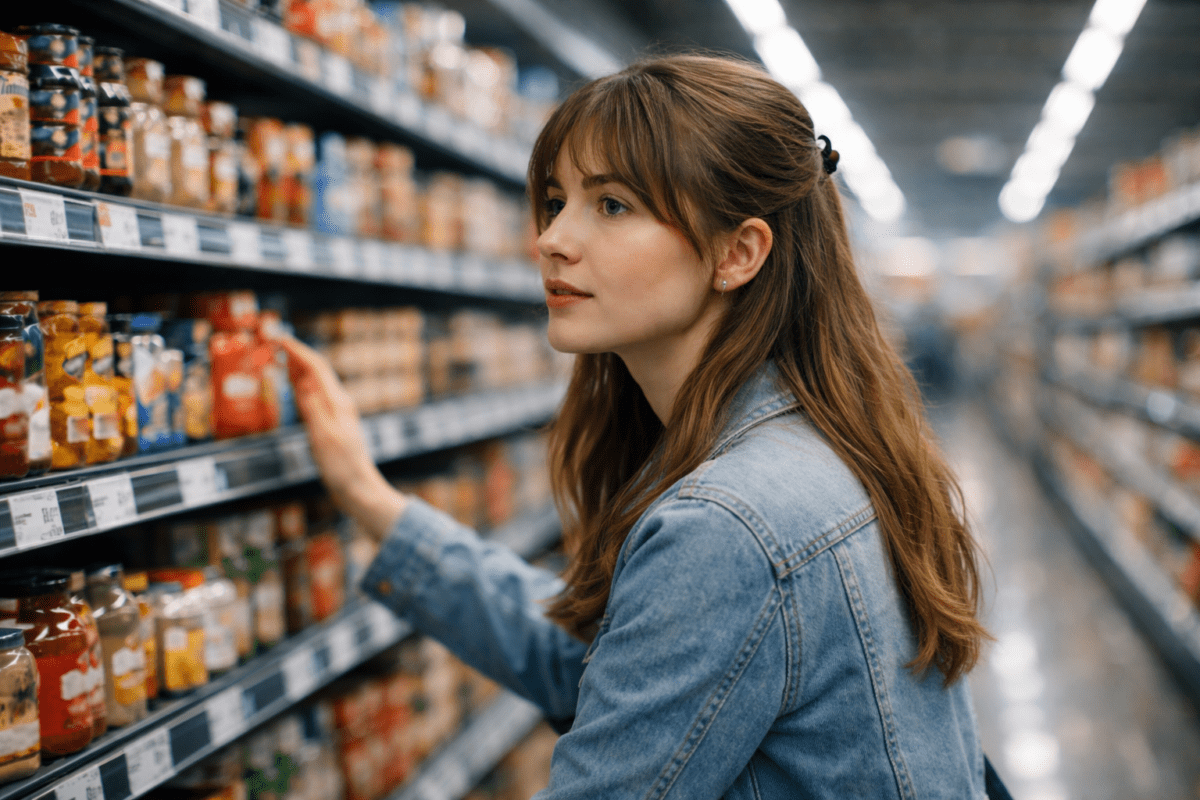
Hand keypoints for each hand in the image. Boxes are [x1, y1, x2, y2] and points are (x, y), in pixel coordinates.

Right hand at [274, 335, 406, 539]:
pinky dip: (302, 385)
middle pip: (316, 370)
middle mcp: (339, 404)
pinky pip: (315, 396)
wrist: (359, 489)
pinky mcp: (332, 423)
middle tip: (274, 343)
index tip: (278, 338)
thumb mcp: (324, 438)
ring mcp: (336, 413)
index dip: (297, 351)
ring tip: (280, 357)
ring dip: (298, 367)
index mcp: (338, 403)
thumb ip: (314, 409)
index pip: (316, 367)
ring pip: (316, 382)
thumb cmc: (343, 468)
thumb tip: (303, 381)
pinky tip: (295, 386)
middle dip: (296, 354)